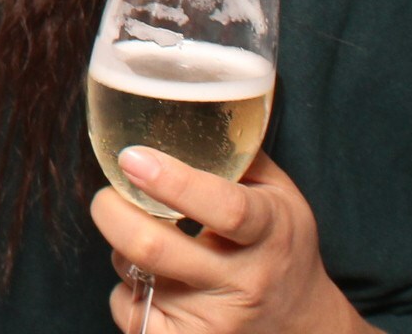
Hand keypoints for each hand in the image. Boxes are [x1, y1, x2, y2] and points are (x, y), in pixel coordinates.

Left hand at [90, 149, 368, 333]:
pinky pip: (130, 311)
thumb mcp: (277, 194)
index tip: (132, 157)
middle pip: (153, 248)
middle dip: (112, 213)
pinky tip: (154, 284)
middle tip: (109, 198)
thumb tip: (179, 99)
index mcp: (269, 229)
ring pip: (134, 275)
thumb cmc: (280, 245)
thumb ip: (234, 153)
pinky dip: (127, 291)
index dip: (173, 182)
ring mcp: (217, 321)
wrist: (303, 326)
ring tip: (149, 243)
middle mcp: (245, 280)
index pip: (224, 207)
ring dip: (123, 251)